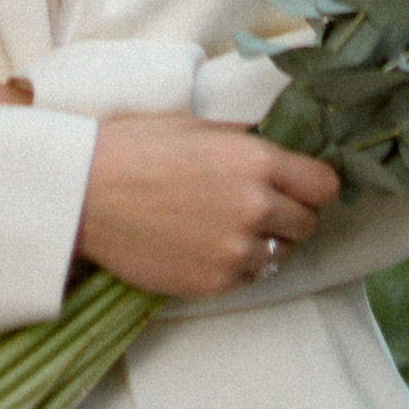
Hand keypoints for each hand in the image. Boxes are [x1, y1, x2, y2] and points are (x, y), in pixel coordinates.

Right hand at [77, 115, 339, 298]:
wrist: (84, 193)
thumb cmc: (135, 147)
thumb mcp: (196, 126)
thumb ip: (243, 141)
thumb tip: (274, 144)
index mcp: (256, 161)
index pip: (324, 186)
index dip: (312, 186)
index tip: (298, 186)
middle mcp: (255, 208)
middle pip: (307, 224)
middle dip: (289, 215)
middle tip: (259, 207)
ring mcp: (235, 250)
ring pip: (280, 255)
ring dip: (262, 243)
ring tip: (225, 227)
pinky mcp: (213, 282)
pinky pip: (247, 277)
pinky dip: (235, 264)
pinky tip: (205, 245)